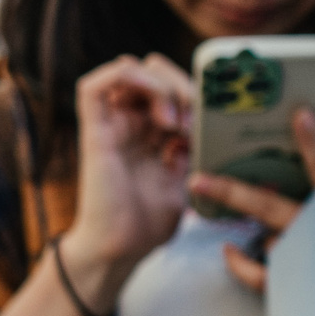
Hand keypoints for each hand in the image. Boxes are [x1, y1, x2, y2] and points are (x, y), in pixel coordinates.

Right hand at [64, 55, 195, 305]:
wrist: (123, 248)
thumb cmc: (151, 220)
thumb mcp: (188, 177)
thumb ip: (198, 148)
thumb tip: (220, 124)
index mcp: (152, 129)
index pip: (172, 83)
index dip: (196, 90)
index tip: (215, 120)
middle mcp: (130, 121)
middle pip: (153, 69)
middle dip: (183, 84)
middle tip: (197, 120)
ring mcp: (111, 124)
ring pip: (130, 68)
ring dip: (163, 85)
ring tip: (178, 123)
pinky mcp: (94, 132)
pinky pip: (94, 85)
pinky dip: (131, 81)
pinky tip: (160, 113)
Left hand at [188, 107, 314, 292]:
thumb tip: (296, 180)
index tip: (299, 115)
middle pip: (268, 206)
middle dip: (230, 193)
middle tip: (197, 181)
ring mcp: (309, 259)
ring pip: (269, 240)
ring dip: (270, 237)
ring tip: (279, 236)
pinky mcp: (299, 286)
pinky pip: (259, 275)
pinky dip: (240, 264)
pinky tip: (228, 251)